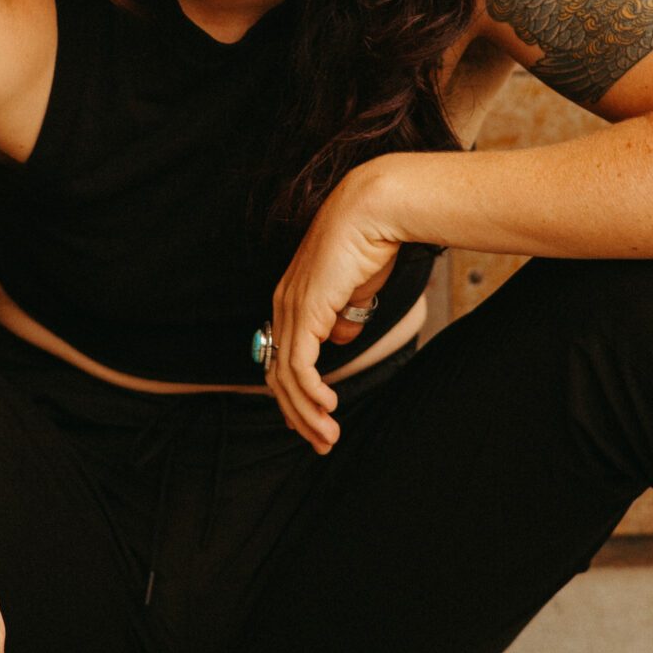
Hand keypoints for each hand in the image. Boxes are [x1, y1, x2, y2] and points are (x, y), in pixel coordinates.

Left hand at [265, 161, 403, 453]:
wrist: (374, 209)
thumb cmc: (370, 243)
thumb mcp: (357, 290)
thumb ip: (345, 315)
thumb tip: (340, 338)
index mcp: (293, 298)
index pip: (281, 358)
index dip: (294, 396)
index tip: (312, 423)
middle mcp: (284, 304)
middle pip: (278, 374)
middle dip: (298, 415)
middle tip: (321, 444)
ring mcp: (291, 307)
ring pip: (287, 377)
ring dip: (307, 413)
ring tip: (328, 438)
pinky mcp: (305, 310)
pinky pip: (300, 364)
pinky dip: (311, 393)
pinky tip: (328, 409)